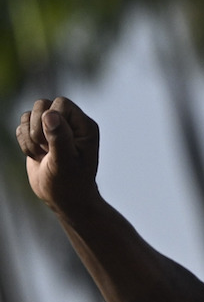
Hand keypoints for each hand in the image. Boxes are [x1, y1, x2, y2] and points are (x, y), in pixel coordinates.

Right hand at [16, 98, 101, 215]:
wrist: (63, 198)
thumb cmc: (70, 182)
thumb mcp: (65, 161)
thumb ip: (59, 137)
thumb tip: (50, 114)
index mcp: (84, 126)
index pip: (61, 103)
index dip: (51, 119)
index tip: (53, 143)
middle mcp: (70, 123)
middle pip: (42, 104)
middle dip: (37, 128)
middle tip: (46, 149)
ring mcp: (54, 129)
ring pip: (29, 115)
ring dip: (29, 137)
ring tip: (42, 154)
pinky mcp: (39, 137)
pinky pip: (21, 127)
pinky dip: (23, 142)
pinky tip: (36, 156)